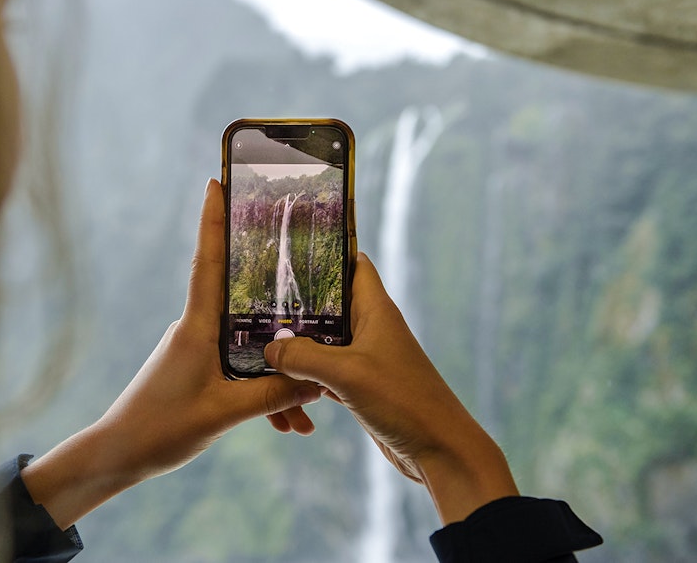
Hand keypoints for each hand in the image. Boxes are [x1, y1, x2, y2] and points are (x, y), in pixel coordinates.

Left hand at [22, 179, 321, 528]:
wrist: (118, 457)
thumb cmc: (160, 430)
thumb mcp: (223, 414)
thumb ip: (272, 395)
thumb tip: (317, 379)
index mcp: (196, 327)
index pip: (208, 262)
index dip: (214, 221)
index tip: (218, 181)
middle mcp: (196, 329)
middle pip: (244, 299)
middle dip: (278, 295)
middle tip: (310, 272)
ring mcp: (197, 349)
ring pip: (250, 345)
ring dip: (279, 374)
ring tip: (308, 414)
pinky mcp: (199, 370)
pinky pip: (241, 369)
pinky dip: (265, 393)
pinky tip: (288, 424)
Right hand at [263, 253, 518, 523]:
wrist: (439, 450)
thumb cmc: (404, 401)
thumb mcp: (347, 373)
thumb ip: (304, 356)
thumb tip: (270, 348)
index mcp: (376, 310)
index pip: (353, 263)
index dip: (326, 251)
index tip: (289, 246)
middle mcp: (371, 328)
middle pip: (329, 303)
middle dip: (297, 303)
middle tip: (257, 298)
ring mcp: (366, 358)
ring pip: (323, 340)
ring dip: (297, 344)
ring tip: (260, 339)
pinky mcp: (361, 385)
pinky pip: (325, 371)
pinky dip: (305, 375)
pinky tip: (283, 381)